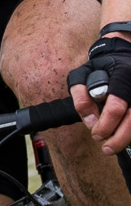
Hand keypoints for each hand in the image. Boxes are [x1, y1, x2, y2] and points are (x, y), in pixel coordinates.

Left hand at [68, 37, 130, 154]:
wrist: (122, 58)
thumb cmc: (101, 68)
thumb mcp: (82, 74)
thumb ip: (80, 95)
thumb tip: (90, 120)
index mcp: (122, 75)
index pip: (116, 107)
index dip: (105, 124)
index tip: (95, 133)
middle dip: (118, 137)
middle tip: (105, 147)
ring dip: (126, 138)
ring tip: (112, 147)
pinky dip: (130, 132)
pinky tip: (122, 137)